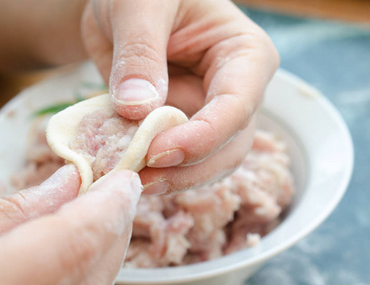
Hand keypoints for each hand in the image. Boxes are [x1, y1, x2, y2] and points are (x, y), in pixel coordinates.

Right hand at [0, 165, 140, 284]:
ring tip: (102, 212)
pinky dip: (86, 274)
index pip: (77, 242)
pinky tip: (79, 248)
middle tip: (117, 189)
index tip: (126, 179)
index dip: (110, 206)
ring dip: (105, 250)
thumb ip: (9, 214)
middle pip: (94, 274)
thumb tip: (69, 184)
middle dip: (115, 227)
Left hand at [82, 0, 278, 193]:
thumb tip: (139, 109)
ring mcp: (211, 113)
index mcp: (245, 54)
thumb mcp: (139, 5)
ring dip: (174, 180)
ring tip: (130, 181)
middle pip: (230, 146)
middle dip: (189, 169)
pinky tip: (129, 173)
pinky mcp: (186, 128)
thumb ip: (140, 53)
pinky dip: (157, 173)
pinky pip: (180, 162)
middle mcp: (237, 91)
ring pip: (209, 164)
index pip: (237, 105)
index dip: (203, 136)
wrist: (124, 4)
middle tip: (141, 178)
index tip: (158, 153)